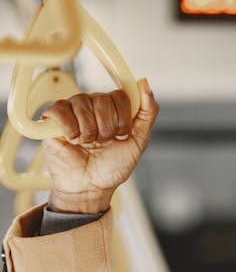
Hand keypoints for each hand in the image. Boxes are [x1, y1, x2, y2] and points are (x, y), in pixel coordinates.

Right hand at [42, 77, 158, 214]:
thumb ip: (147, 113)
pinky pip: (61, 109)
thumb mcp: (138, 142)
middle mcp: (92, 105)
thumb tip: (144, 83)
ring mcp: (72, 110)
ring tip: (87, 144)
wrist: (91, 188)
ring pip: (82, 104)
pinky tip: (73, 140)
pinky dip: (71, 129)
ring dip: (89, 132)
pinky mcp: (53, 118)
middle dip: (106, 129)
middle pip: (102, 99)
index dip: (122, 119)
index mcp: (112, 108)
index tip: (120, 136)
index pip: (120, 96)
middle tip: (102, 143)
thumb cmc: (112, 167)